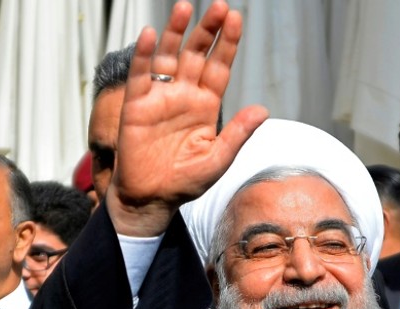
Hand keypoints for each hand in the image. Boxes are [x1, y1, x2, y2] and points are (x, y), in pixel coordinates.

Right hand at [108, 1, 267, 235]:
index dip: (228, 44)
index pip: (219, 67)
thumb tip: (263, 109)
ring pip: (169, 57)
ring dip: (176, 32)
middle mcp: (184, 95)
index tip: (236, 19)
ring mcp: (160, 98)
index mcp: (206, 105)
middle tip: (220, 6)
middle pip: (197, 55)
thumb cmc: (186, 182)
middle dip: (208, 30)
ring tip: (185, 7)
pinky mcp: (136, 106)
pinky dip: (144, 55)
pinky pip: (141, 75)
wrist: (151, 198)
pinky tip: (151, 35)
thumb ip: (237, 134)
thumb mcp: (218, 159)